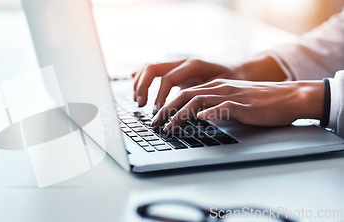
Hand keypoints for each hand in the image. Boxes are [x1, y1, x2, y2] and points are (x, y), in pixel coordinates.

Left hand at [149, 79, 322, 133]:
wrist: (289, 97)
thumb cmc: (261, 102)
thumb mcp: (232, 101)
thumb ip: (215, 105)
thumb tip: (196, 117)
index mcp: (215, 86)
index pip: (184, 93)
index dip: (167, 105)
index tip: (156, 118)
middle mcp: (218, 88)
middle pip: (184, 95)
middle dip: (166, 110)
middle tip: (154, 125)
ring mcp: (230, 95)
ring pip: (197, 101)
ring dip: (180, 115)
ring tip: (170, 128)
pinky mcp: (242, 105)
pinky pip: (223, 107)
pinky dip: (210, 112)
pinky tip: (200, 119)